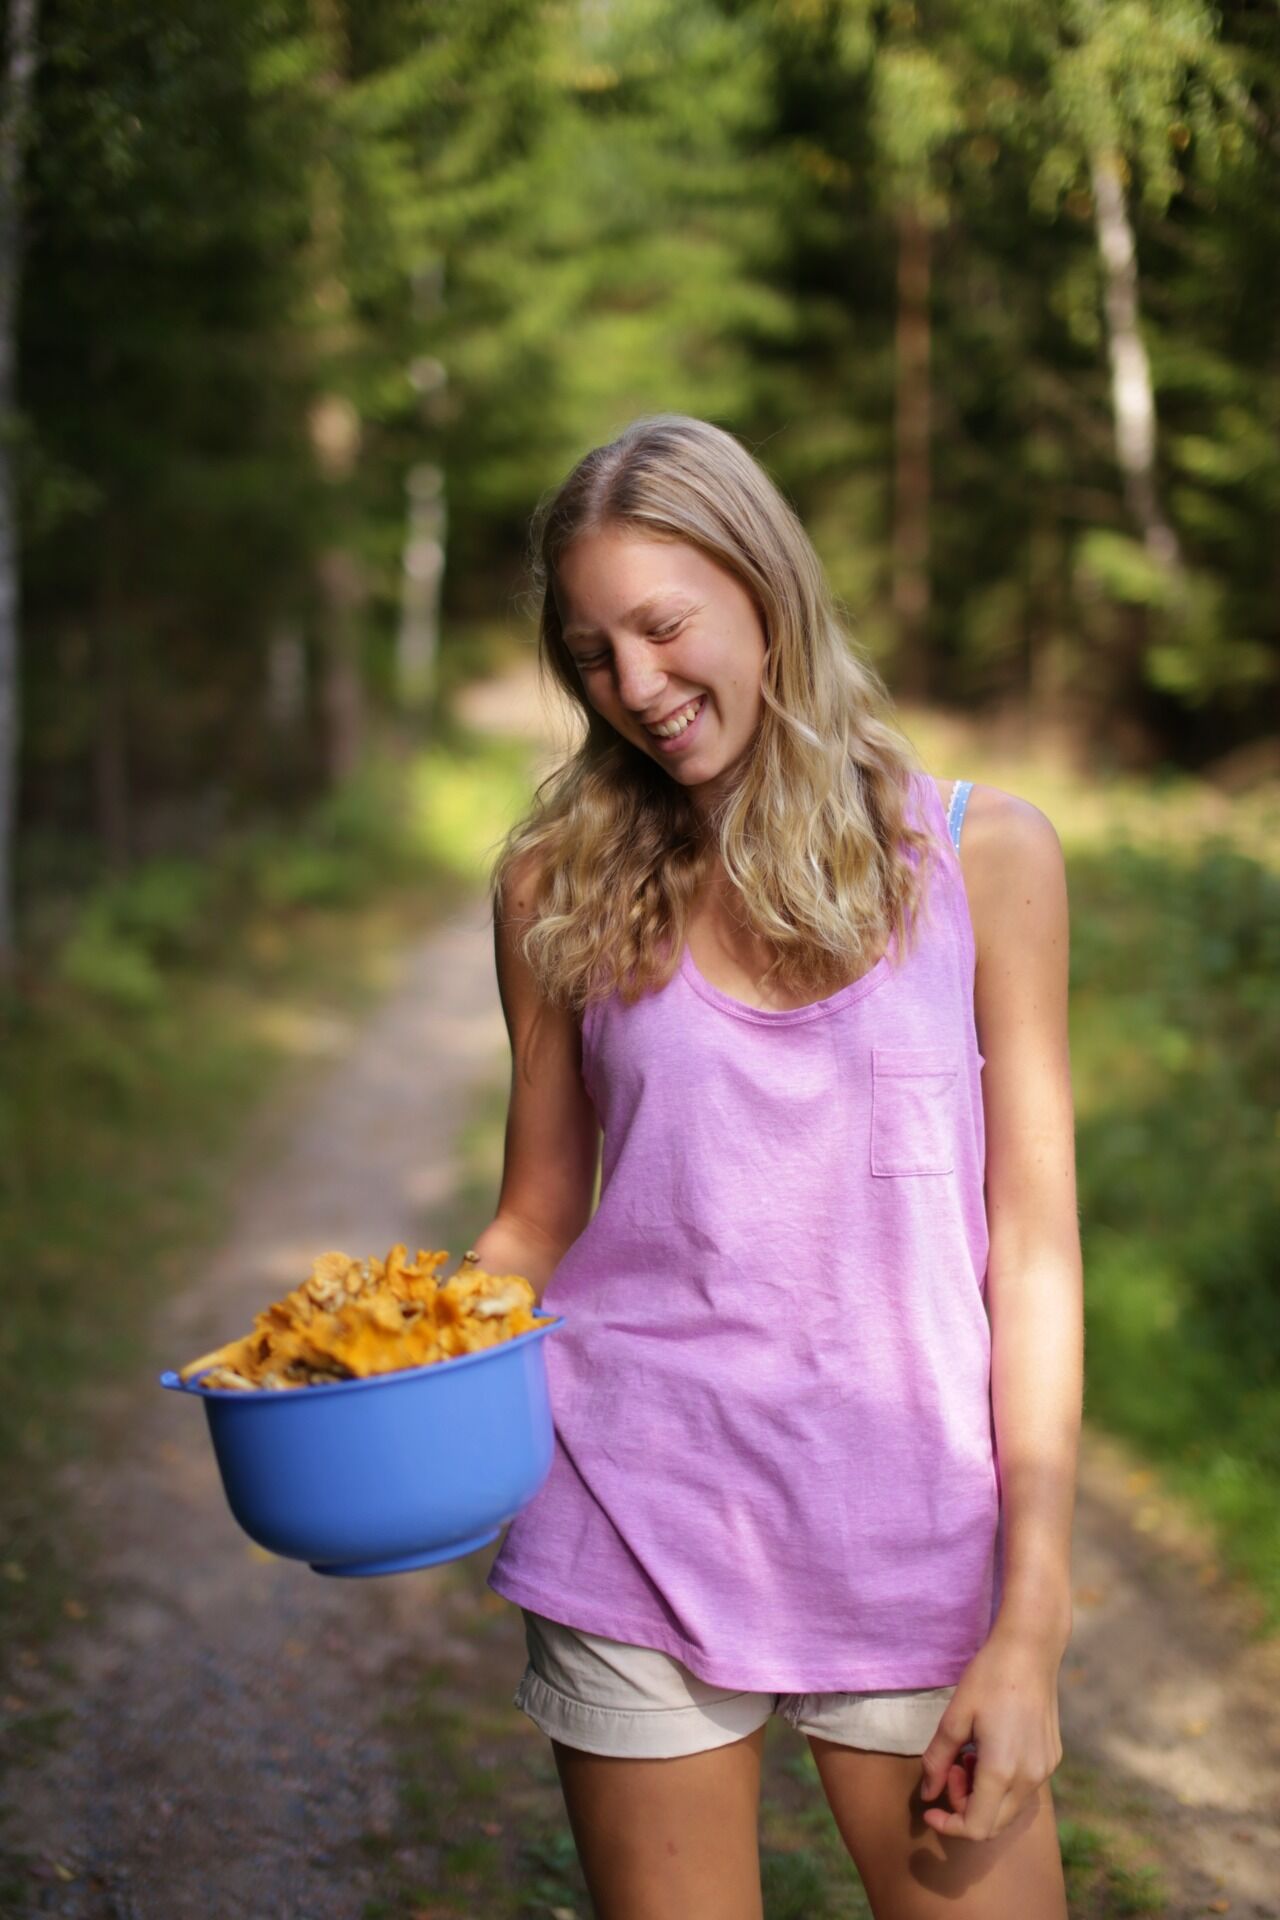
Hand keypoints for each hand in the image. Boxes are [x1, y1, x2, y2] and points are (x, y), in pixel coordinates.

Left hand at [917, 1621, 1065, 1840]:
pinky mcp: (1052, 1759)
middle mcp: (1029, 1778)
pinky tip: (989, 1750)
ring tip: (968, 1756)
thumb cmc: (988, 1677)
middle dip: (964, 1808)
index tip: (930, 1808)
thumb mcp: (954, 1716)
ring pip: (1010, 1809)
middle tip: (951, 1769)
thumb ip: (938, 1760)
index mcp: (1002, 1770)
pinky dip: (1001, 1785)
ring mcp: (1045, 1770)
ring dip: (983, 1797)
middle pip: (994, 1824)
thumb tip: (928, 1794)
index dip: (949, 1826)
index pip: (976, 1827)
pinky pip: (1024, 1789)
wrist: (1030, 1650)